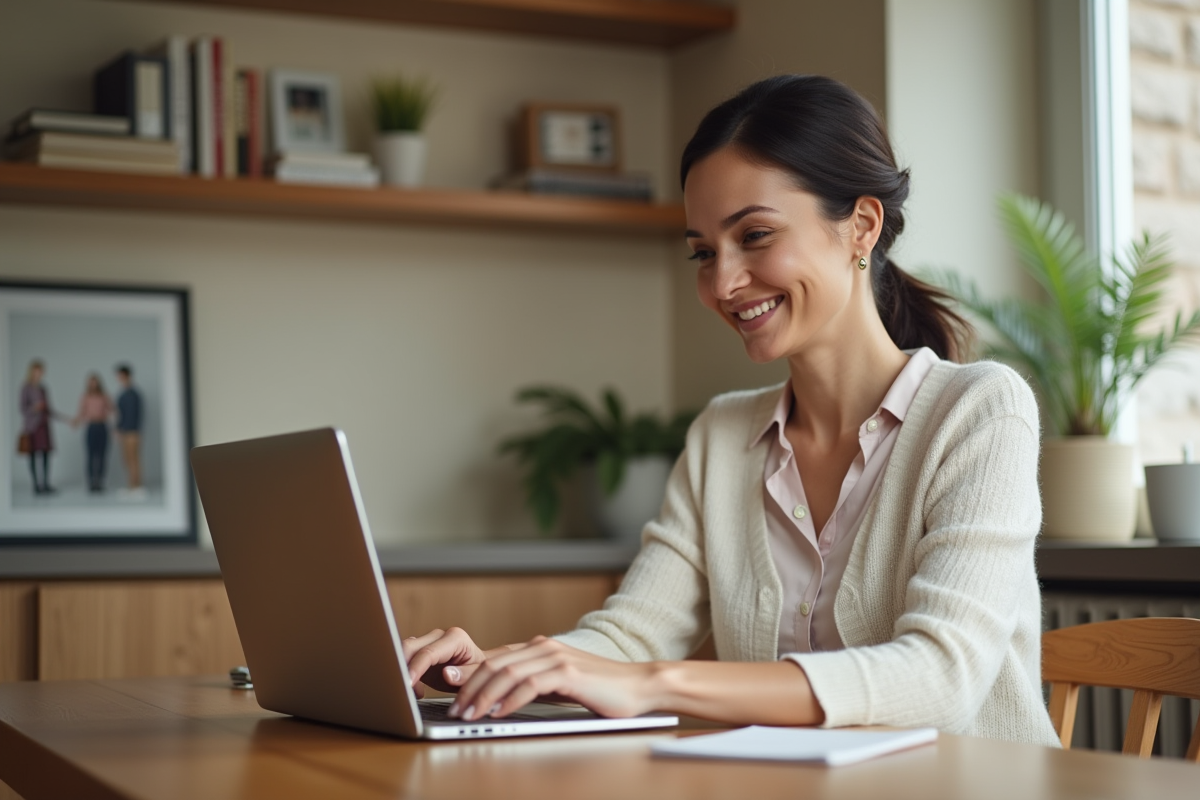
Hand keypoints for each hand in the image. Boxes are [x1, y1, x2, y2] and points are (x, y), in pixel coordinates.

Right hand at [401, 627, 495, 698]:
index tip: (408, 683)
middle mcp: (439, 636)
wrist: (479, 671)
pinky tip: (417, 690)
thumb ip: (465, 674)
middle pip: (411, 646)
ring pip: (404, 651)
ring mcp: (429, 642)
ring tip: (412, 692)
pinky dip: (405, 675)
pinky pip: (406, 660)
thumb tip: (446, 673)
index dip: (416, 667)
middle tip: (403, 689)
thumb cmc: (481, 673)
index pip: (429, 652)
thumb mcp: (479, 676)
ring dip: (402, 671)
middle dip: (402, 667)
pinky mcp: (421, 652)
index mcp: (455, 638)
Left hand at [448, 636, 655, 721]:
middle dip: (469, 688)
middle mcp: (545, 647)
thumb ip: (533, 683)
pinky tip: (499, 714)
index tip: (450, 696)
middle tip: (454, 709)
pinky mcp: (568, 673)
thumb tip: (501, 698)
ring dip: (484, 696)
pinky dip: (509, 700)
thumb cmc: (601, 689)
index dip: (469, 676)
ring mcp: (556, 658)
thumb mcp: (559, 683)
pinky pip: (530, 685)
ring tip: (470, 715)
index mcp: (540, 647)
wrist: (639, 686)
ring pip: (507, 673)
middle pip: (495, 664)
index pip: (495, 659)